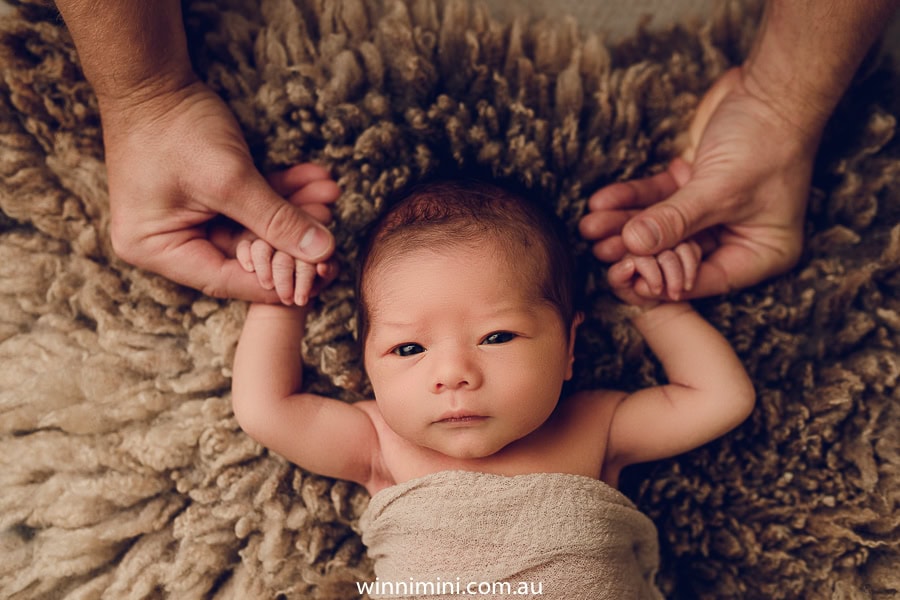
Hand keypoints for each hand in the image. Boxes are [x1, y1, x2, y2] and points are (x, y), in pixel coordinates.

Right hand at [100, 80, 338, 300]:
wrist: (152, 75)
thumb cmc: (177, 128)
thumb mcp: (230, 180)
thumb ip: (277, 219)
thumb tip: (324, 252)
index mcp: (155, 249)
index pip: (227, 279)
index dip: (276, 279)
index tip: (320, 274)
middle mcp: (167, 241)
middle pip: (242, 253)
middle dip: (290, 234)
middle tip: (329, 219)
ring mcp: (186, 218)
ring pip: (252, 226)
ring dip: (292, 209)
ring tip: (329, 194)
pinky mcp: (204, 197)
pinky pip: (248, 204)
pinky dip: (280, 191)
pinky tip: (315, 179)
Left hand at [579, 67, 814, 297]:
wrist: (774, 87)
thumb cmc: (766, 142)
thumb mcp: (719, 190)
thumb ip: (675, 220)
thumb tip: (634, 246)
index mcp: (761, 253)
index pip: (704, 279)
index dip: (662, 280)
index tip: (623, 278)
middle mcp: (737, 237)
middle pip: (677, 253)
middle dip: (635, 250)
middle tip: (598, 251)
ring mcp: (714, 212)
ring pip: (662, 226)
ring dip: (624, 224)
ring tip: (589, 226)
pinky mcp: (695, 185)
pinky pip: (657, 199)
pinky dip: (630, 199)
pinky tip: (600, 202)